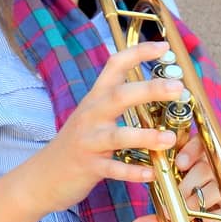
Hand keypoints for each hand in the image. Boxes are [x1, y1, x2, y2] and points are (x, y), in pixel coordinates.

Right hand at [20, 41, 183, 214]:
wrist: (43, 175)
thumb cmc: (77, 144)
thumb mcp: (92, 115)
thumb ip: (116, 101)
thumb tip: (152, 88)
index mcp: (95, 98)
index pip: (115, 65)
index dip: (139, 52)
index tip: (163, 45)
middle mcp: (91, 115)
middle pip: (120, 96)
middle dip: (150, 89)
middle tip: (178, 87)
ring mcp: (89, 141)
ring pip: (118, 136)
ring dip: (145, 136)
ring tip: (169, 138)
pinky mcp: (88, 166)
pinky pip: (113, 169)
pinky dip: (132, 172)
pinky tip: (150, 173)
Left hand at [129, 132, 220, 221]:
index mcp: (199, 170)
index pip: (198, 148)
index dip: (190, 150)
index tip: (180, 163)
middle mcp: (215, 177)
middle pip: (203, 168)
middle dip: (186, 184)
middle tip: (176, 199)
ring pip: (212, 187)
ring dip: (197, 201)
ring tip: (188, 213)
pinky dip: (213, 216)